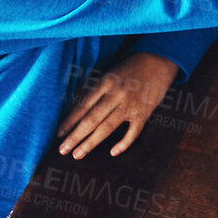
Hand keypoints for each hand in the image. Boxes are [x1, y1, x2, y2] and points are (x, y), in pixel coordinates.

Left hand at [56, 52, 176, 158]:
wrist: (158, 62)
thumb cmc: (128, 69)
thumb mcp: (108, 73)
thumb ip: (92, 89)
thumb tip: (72, 106)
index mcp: (105, 82)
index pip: (83, 105)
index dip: (69, 120)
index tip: (59, 134)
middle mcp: (116, 94)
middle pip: (92, 119)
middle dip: (75, 136)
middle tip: (63, 150)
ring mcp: (131, 104)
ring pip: (107, 128)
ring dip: (91, 143)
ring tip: (78, 154)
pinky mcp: (144, 113)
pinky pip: (132, 133)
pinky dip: (123, 144)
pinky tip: (113, 153)